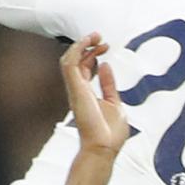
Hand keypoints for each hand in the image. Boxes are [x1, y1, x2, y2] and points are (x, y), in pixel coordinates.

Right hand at [60, 33, 127, 155]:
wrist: (104, 148)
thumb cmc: (109, 134)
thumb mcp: (115, 103)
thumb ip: (109, 85)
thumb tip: (107, 66)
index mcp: (87, 93)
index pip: (85, 67)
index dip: (94, 53)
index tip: (106, 47)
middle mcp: (78, 90)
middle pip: (77, 61)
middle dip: (87, 46)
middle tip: (100, 37)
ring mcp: (75, 89)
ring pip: (69, 60)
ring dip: (81, 45)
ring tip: (94, 36)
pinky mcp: (75, 89)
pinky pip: (70, 65)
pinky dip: (77, 51)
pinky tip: (87, 43)